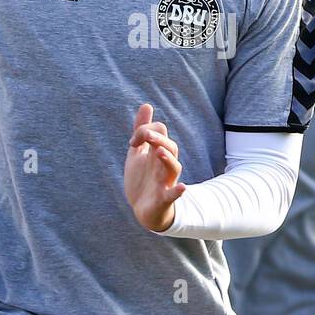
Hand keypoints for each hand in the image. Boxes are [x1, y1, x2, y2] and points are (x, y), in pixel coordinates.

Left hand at [124, 103, 185, 231]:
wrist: (142, 209)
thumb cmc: (142, 179)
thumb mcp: (138, 152)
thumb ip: (141, 130)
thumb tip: (147, 105)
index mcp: (157, 152)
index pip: (159, 132)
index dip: (144, 131)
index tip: (132, 142)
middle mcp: (164, 165)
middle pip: (170, 146)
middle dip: (158, 138)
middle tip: (145, 136)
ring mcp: (165, 181)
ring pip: (174, 167)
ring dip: (167, 159)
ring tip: (159, 152)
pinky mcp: (164, 198)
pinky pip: (174, 194)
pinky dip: (178, 191)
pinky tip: (182, 187)